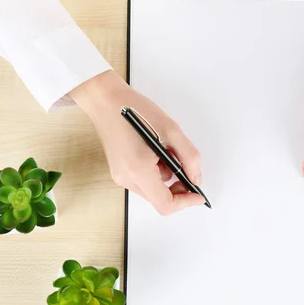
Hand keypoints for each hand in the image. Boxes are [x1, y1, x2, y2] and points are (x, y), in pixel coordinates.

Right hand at [70, 71, 204, 214]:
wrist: (105, 100)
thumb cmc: (135, 110)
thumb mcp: (171, 130)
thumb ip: (189, 156)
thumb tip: (196, 177)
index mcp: (138, 170)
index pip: (165, 204)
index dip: (186, 201)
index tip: (198, 194)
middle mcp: (126, 178)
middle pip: (159, 199)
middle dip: (177, 187)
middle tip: (185, 167)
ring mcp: (120, 176)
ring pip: (152, 190)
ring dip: (166, 176)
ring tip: (166, 151)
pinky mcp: (119, 171)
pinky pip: (143, 181)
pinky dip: (155, 172)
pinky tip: (155, 151)